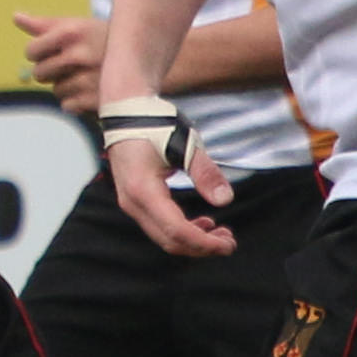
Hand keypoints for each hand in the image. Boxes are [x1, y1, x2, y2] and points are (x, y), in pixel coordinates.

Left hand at [11, 12, 104, 112]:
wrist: (147, 60)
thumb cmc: (105, 40)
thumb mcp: (79, 26)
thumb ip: (45, 25)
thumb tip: (16, 17)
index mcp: (72, 32)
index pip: (32, 51)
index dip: (38, 55)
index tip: (50, 53)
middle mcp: (80, 54)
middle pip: (40, 73)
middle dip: (52, 72)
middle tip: (74, 65)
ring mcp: (89, 78)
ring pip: (55, 90)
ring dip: (66, 87)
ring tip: (88, 76)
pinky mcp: (96, 99)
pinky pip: (67, 105)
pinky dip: (76, 102)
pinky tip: (93, 90)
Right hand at [105, 129, 237, 258]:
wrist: (125, 110)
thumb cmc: (154, 122)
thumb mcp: (185, 143)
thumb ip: (204, 173)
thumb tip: (224, 200)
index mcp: (143, 190)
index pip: (176, 230)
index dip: (204, 243)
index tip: (229, 244)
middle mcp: (133, 203)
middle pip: (169, 241)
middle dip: (201, 247)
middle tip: (230, 242)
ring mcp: (131, 203)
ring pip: (163, 237)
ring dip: (193, 241)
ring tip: (220, 234)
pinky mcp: (135, 200)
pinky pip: (158, 226)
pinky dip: (182, 231)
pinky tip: (202, 223)